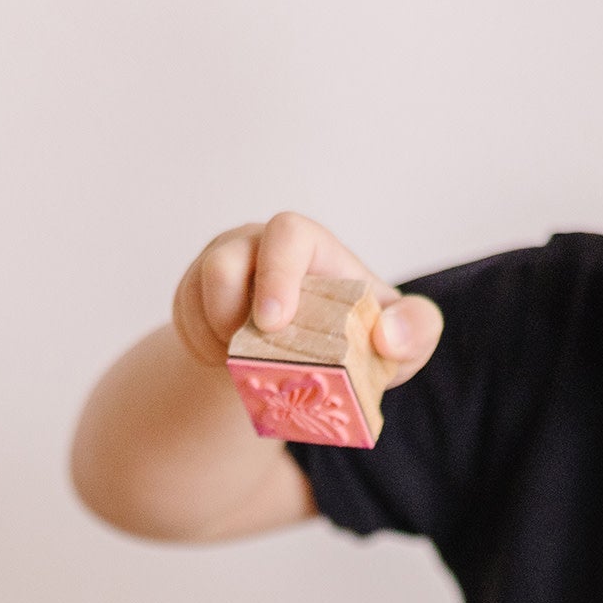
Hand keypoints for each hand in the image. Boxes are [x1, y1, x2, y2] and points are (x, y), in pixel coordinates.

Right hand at [170, 211, 443, 388]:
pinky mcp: (196, 302)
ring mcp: (224, 273)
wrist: (315, 368)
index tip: (276, 322)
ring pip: (198, 291)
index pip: (289, 234)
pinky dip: (207, 351)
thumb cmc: (363, 341)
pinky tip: (233, 366)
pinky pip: (188, 322)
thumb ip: (415, 331)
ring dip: (219, 335)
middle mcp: (260, 250)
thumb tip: (388, 336)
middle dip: (230, 301)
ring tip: (248, 364)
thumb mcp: (403, 340)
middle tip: (243, 346)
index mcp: (310, 250)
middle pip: (226, 256)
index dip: (278, 272)